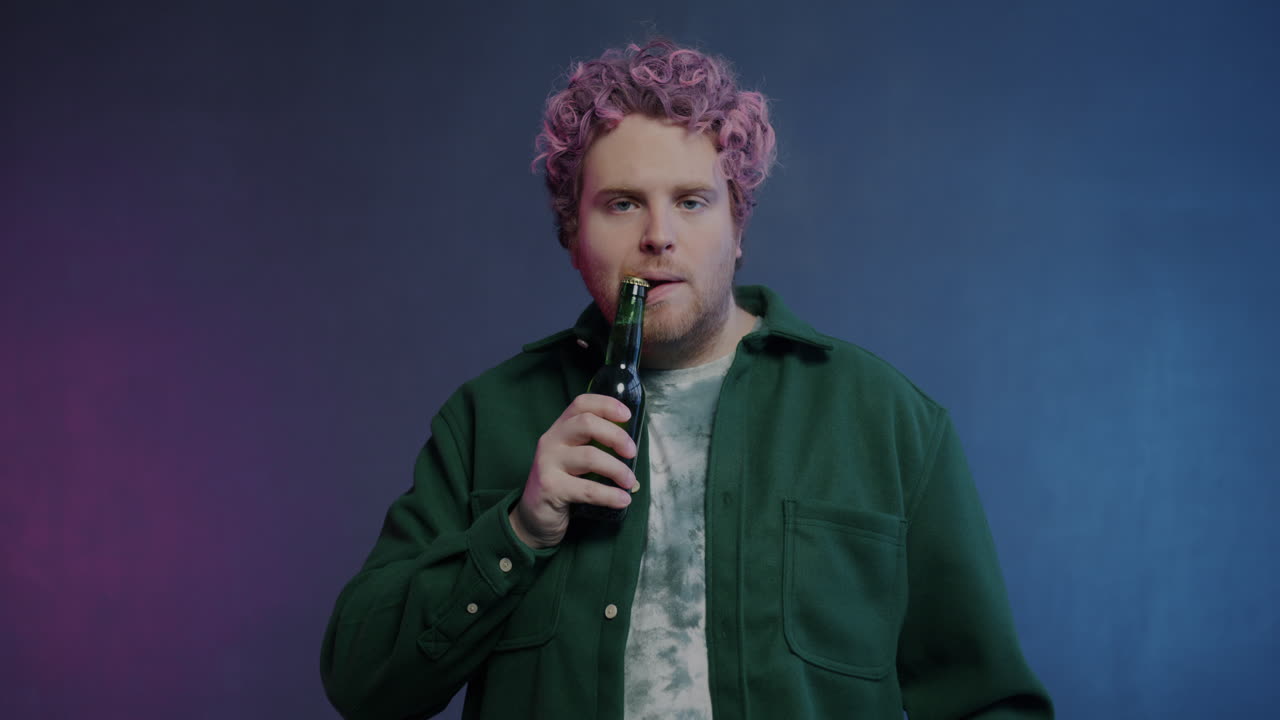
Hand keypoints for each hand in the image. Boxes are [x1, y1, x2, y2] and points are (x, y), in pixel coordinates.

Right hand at [509, 394, 638, 548]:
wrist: (534, 516)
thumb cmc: (563, 483)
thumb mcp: (575, 459)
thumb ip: (596, 448)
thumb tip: (631, 452)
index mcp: (560, 429)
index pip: (581, 404)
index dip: (606, 404)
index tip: (627, 415)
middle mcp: (551, 440)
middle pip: (586, 424)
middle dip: (616, 436)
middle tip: (632, 452)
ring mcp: (548, 463)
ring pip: (589, 456)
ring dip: (617, 469)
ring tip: (629, 481)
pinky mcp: (550, 487)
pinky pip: (587, 489)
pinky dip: (609, 495)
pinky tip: (622, 500)